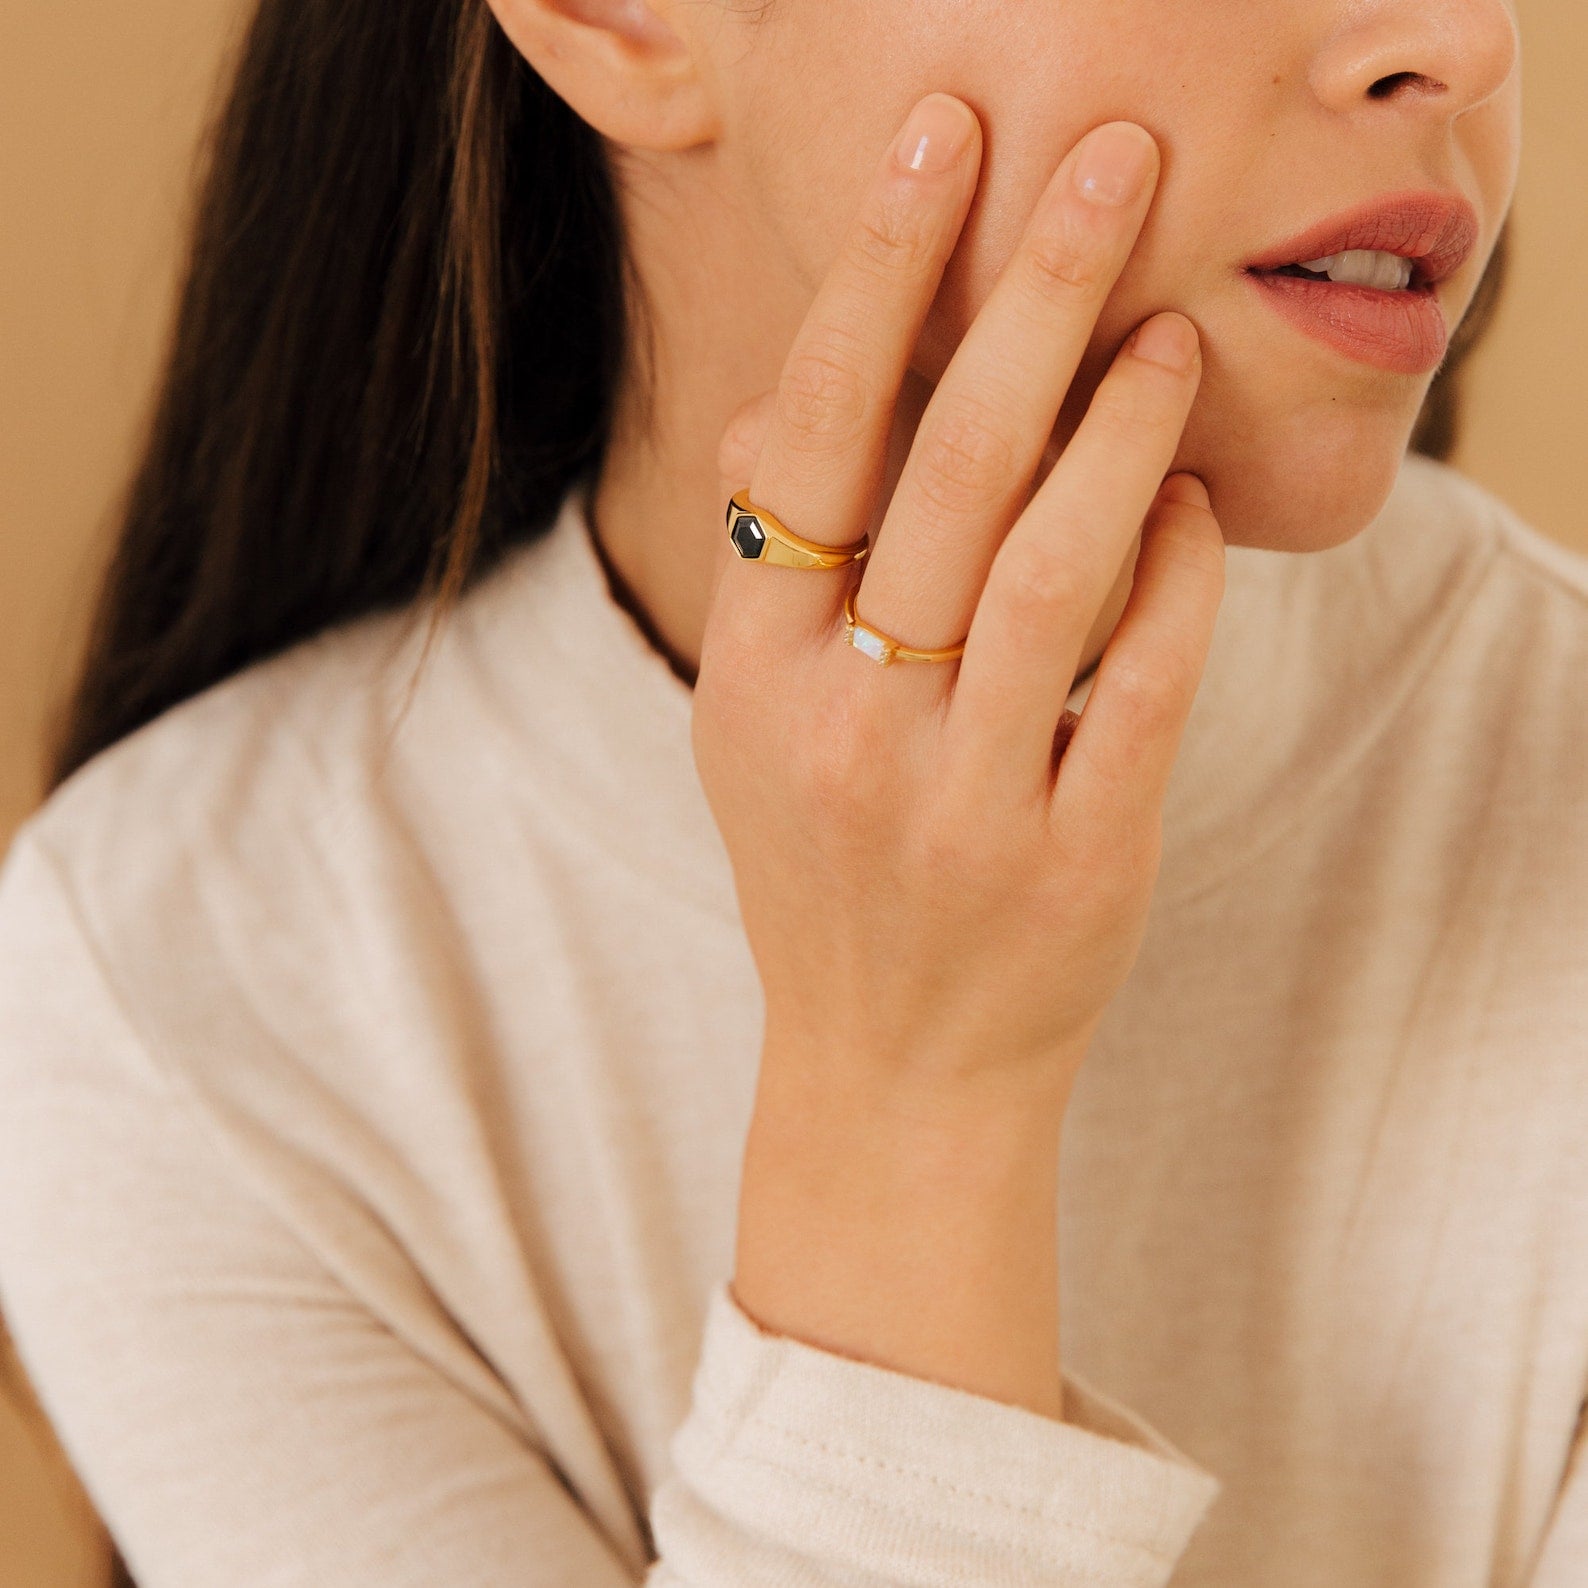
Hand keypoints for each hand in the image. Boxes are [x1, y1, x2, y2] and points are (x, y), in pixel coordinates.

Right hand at [693, 94, 1225, 1110]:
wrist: (891, 1071)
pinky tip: (1194, 495)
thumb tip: (782, 394)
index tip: (936, 147)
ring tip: (1165, 327)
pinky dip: (1181, 569)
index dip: (875, 281)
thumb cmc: (824, 875)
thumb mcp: (747, 732)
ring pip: (1053, 567)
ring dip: (1121, 425)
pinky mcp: (1078, 855)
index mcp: (751, 681)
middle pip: (943, 473)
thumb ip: (766, 570)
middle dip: (1026, 296)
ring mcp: (962, 799)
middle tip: (1102, 161)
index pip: (811, 442)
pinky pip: (1146, 679)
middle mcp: (845, 731)